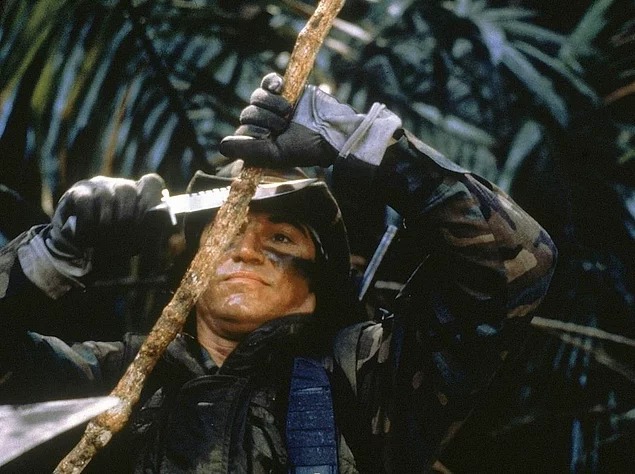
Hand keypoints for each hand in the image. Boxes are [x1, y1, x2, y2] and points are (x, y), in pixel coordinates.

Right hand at [18, 174, 164, 297]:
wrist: (79, 250)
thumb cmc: (115, 243)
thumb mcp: (141, 244)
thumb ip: (161, 243)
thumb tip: (179, 245)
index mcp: (140, 194)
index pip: (153, 183)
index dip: (152, 203)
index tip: (150, 223)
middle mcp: (121, 185)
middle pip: (131, 197)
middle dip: (127, 226)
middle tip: (121, 243)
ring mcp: (99, 185)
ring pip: (108, 204)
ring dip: (106, 230)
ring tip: (103, 242)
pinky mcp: (78, 192)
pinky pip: (87, 207)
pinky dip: (88, 227)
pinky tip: (87, 236)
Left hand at [219, 73, 401, 168]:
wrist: (331, 130)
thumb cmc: (306, 148)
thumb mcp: (275, 154)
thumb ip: (248, 150)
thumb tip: (221, 145)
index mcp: (261, 142)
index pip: (243, 130)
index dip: (254, 131)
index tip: (271, 137)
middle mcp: (265, 124)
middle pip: (248, 112)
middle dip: (265, 119)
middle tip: (284, 126)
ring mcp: (274, 106)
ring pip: (256, 96)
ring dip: (271, 104)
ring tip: (289, 111)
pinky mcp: (285, 90)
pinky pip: (267, 82)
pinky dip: (271, 83)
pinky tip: (279, 87)